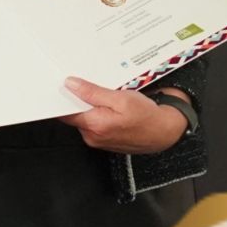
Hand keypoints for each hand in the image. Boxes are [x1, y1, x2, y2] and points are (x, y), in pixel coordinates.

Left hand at [63, 78, 190, 153]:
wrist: (165, 132)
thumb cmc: (147, 116)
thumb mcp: (121, 98)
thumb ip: (93, 93)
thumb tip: (71, 85)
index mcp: (94, 125)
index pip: (65, 112)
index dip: (62, 98)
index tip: (61, 86)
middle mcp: (92, 136)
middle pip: (74, 115)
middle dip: (78, 101)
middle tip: (88, 86)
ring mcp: (97, 141)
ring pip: (84, 119)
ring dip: (89, 108)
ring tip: (105, 97)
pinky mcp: (103, 141)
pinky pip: (93, 125)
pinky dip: (97, 115)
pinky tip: (110, 108)